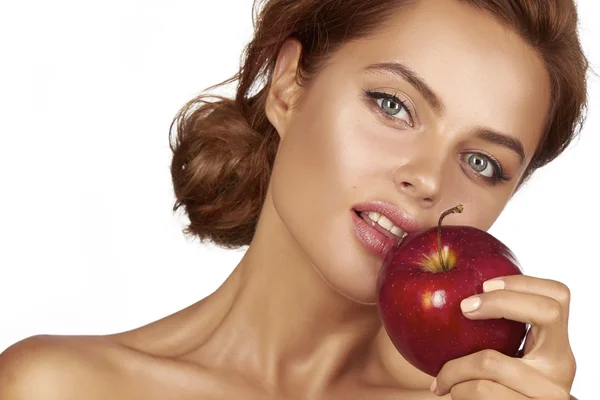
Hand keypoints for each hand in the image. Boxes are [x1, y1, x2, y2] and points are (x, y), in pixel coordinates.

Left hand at [429, 275, 575, 398]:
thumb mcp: (508, 360)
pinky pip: (480, 389)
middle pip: (545, 312)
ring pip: (491, 360)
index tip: (484, 284)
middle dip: (498, 302)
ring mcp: (549, 390)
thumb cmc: (494, 388)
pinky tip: (447, 389)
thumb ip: (500, 334)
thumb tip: (450, 289)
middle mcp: (561, 365)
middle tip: (463, 308)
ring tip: (443, 375)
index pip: (558, 296)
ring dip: (455, 366)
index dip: (523, 282)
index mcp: (556, 344)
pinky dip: (456, 387)